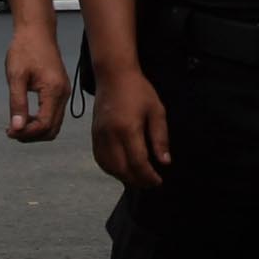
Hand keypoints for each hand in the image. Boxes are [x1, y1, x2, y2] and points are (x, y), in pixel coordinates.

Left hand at [3, 21, 70, 142]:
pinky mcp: (60, 90)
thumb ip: (17, 103)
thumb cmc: (26, 48)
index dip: (26, 133)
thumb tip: (17, 127)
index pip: (44, 125)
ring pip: (54, 124)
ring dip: (36, 129)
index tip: (10, 131)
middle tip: (12, 130)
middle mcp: (63, 93)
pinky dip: (40, 120)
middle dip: (32, 135)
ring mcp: (63, 92)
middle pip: (52, 129)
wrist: (36, 30)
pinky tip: (26, 115)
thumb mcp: (16, 76)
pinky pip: (53, 114)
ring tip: (17, 124)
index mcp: (54, 90)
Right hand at [93, 66, 173, 188]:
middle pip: (122, 169)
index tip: (158, 181)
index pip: (138, 162)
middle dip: (137, 181)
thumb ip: (160, 138)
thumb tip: (165, 162)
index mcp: (128, 129)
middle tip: (150, 183)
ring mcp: (99, 136)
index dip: (148, 176)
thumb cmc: (139, 90)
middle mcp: (111, 136)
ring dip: (124, 177)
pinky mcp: (94, 135)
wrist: (113, 75)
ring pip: (109, 167)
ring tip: (138, 179)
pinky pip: (101, 160)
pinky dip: (112, 169)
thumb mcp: (156, 110)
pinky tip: (123, 169)